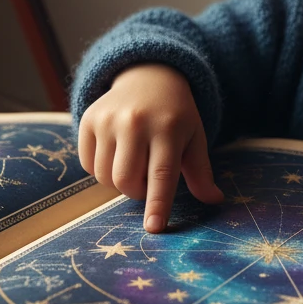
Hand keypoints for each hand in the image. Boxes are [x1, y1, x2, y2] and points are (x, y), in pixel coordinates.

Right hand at [78, 63, 223, 232]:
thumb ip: (201, 171)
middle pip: (127, 181)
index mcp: (168, 128)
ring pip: (105, 177)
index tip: (154, 228)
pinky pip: (88, 164)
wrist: (148, 76)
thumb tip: (214, 200)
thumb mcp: (194, 137)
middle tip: (148, 178)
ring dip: (119, 182)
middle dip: (137, 192)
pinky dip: (101, 169)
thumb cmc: (176, 114)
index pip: (162, 174)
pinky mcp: (88, 120)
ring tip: (134, 163)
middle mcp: (135, 122)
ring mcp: (108, 119)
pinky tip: (116, 153)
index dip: (157, 204)